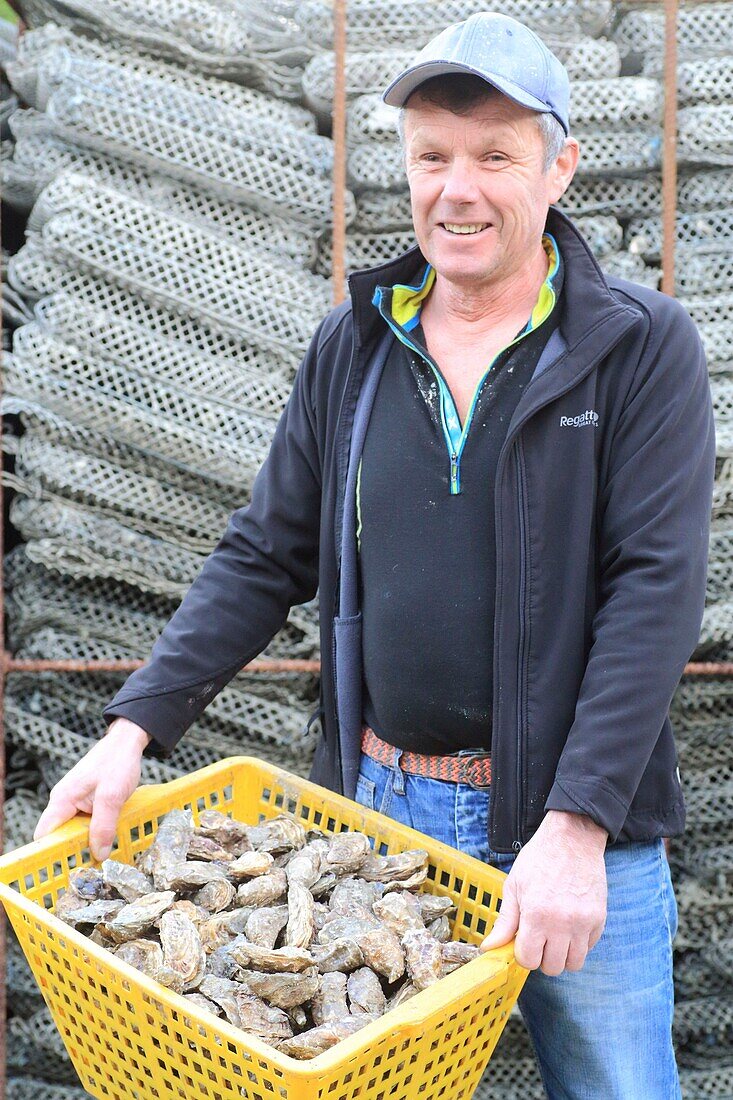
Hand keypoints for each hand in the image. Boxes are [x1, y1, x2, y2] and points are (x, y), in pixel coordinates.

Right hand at [34, 718, 150, 860]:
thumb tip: (98, 854)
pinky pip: (85, 822)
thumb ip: (104, 826)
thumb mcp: (112, 796)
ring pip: (75, 829)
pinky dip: (95, 830)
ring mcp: (74, 800)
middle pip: (60, 835)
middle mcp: (63, 801)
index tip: (68, 867)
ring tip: (104, 850)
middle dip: (74, 849)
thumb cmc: (118, 762)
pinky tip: (109, 834)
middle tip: (93, 863)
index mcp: (62, 799)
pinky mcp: (86, 800)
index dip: (52, 852)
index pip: (45, 835)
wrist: (127, 742)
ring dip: (88, 840)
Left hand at [480, 810, 607, 975]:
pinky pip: (589, 947)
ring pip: (574, 963)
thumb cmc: (539, 858)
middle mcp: (561, 923)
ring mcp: (583, 923)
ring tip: (556, 935)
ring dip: (563, 955)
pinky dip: (579, 943)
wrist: (573, 838)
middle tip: (540, 938)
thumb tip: (489, 947)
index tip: (523, 941)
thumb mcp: (514, 886)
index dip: (523, 953)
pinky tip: (570, 925)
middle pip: (552, 967)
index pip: (529, 960)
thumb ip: (505, 921)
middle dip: (543, 957)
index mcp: (536, 915)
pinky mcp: (599, 919)